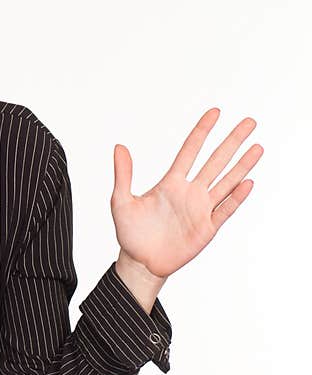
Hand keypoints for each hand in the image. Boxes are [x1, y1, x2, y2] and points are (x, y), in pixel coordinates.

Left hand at [110, 108, 262, 279]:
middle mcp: (189, 192)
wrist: (140, 262)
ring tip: (256, 147)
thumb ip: (123, 174)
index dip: (202, 131)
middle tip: (249, 122)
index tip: (215, 112)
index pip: (190, 150)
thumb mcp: (121, 201)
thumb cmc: (130, 232)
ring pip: (226, 182)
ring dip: (242, 165)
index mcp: (170, 183)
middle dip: (231, 141)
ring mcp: (200, 209)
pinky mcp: (207, 228)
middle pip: (215, 161)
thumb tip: (119, 147)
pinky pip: (225, 209)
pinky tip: (247, 182)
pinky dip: (236, 197)